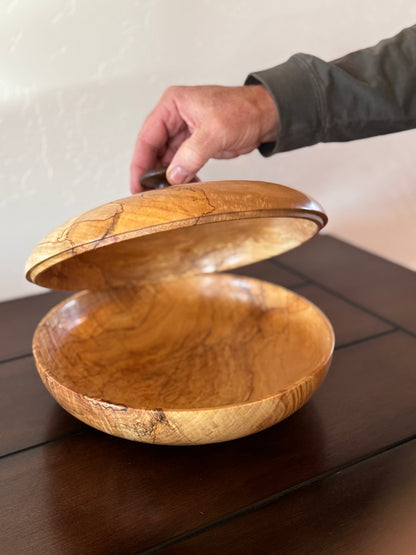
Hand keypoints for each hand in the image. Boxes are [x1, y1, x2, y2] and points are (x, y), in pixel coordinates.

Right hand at [130, 85, 278, 192]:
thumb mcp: (215, 132)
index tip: (137, 184)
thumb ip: (192, 154)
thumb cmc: (243, 111)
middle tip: (149, 196)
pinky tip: (185, 188)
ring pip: (167, 159)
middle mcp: (174, 117)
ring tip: (167, 195)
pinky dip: (181, 177)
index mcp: (173, 105)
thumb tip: (173, 176)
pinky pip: (181, 164)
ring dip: (167, 178)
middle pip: (154, 150)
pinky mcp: (195, 145)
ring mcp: (184, 132)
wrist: (267, 116)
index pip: (147, 137)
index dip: (140, 163)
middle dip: (152, 173)